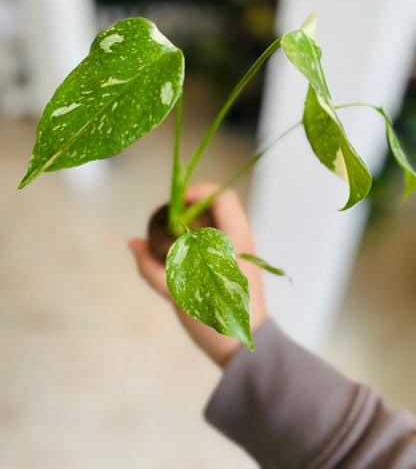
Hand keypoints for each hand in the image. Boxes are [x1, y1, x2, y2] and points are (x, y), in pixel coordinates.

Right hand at [128, 183, 267, 367]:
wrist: (245, 351)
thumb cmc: (216, 320)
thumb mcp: (179, 294)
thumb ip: (152, 267)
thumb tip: (133, 243)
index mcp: (236, 240)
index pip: (221, 196)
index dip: (197, 192)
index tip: (173, 205)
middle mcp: (241, 243)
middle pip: (213, 212)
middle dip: (185, 216)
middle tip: (163, 230)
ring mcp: (240, 257)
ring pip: (212, 231)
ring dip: (188, 234)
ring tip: (168, 251)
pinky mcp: (235, 270)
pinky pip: (213, 248)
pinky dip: (194, 250)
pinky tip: (180, 267)